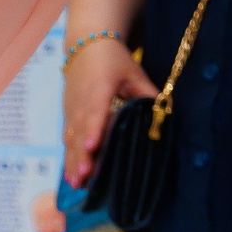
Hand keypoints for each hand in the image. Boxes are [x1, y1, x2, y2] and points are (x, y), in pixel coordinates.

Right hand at [61, 38, 154, 188]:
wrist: (85, 47)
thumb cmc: (114, 61)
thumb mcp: (134, 73)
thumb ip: (147, 93)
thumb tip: (164, 114)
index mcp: (98, 90)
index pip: (94, 113)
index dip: (93, 131)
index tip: (91, 147)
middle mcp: (80, 104)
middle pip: (79, 133)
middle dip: (80, 156)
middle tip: (84, 177)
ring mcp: (71, 112)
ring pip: (70, 141)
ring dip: (72, 163)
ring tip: (76, 183)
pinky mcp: (68, 117)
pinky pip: (67, 141)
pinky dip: (68, 159)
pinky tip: (71, 176)